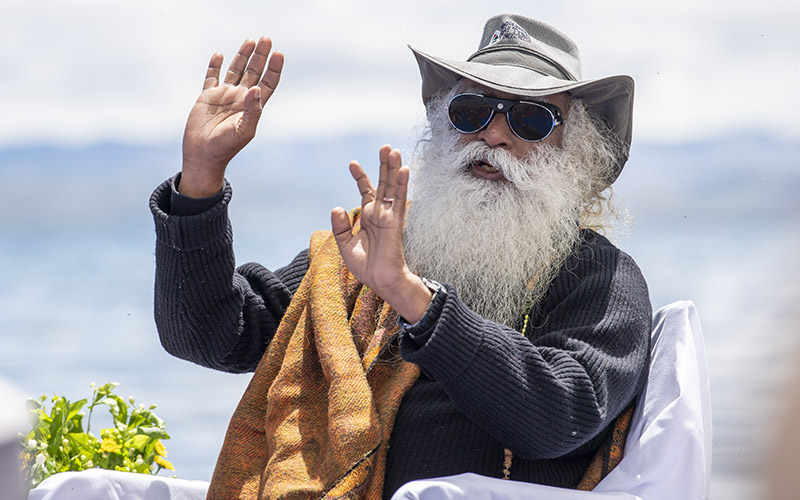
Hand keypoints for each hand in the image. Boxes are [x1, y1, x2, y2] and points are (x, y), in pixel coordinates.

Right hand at [180, 37, 283, 197]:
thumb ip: (252, 110)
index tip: (279, 54)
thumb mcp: (244, 130)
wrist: (204, 154)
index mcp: (252, 106)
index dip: (274, 69)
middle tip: (267, 39)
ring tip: (250, 40)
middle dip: (261, 56)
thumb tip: (256, 89)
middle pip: (254, 71)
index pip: (268, 83)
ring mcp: (224, 96)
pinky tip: (220, 54)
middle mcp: (240, 98)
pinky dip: (215, 65)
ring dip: (243, 56)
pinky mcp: (207, 96)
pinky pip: (212, 77)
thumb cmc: (226, 147)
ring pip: (236, 70)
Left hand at [331, 146, 432, 322]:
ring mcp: (389, 216)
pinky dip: (402, 185)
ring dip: (394, 169)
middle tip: (385, 146)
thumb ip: (339, 227)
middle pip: (382, 184)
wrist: (381, 281)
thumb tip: (336, 207)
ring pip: (392, 188)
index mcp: (368, 217)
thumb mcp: (345, 246)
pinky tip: (405, 170)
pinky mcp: (396, 223)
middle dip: (383, 165)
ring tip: (394, 150)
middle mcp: (380, 214)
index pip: (366, 191)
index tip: (352, 163)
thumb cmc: (367, 267)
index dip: (360, 177)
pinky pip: (400, 201)